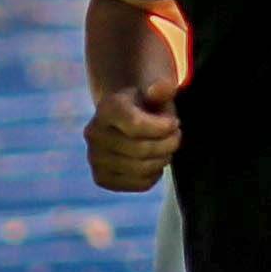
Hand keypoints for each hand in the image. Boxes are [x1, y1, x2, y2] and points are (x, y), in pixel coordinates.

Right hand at [85, 76, 181, 190]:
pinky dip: (154, 175)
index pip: (136, 125)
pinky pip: (139, 184)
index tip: (174, 123)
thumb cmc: (147, 105)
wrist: (126, 122)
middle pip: (141, 149)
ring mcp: (94, 157)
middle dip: (168, 144)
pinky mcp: (101, 178)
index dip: (163, 128)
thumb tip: (160, 89)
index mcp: (107, 108)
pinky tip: (154, 161)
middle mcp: (94, 133)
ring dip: (163, 159)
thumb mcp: (157, 91)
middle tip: (176, 136)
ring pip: (141, 169)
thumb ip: (162, 87)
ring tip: (167, 147)